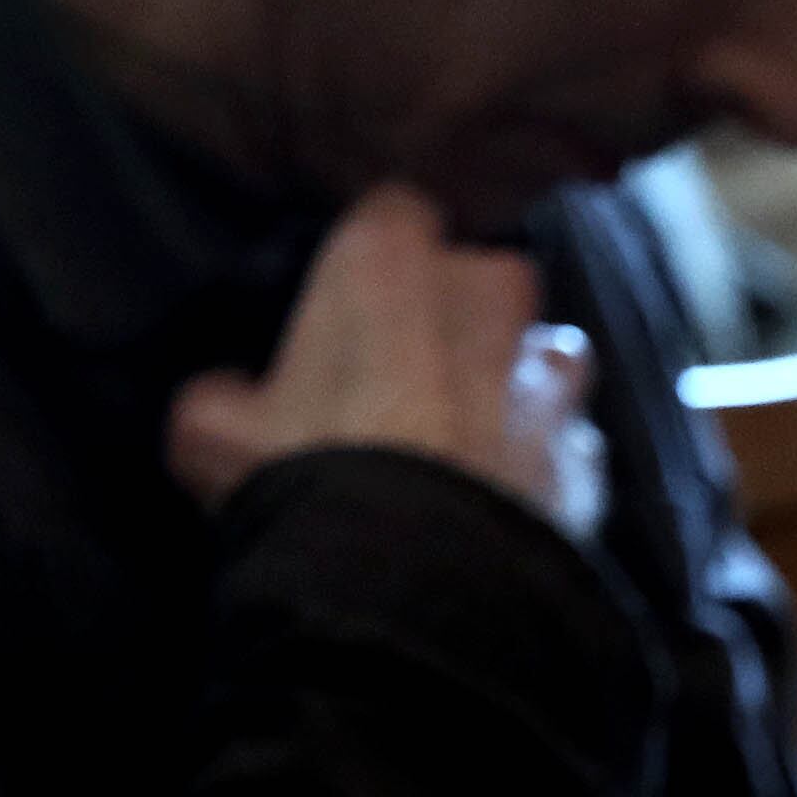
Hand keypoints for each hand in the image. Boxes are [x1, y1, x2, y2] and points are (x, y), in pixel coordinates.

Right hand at [168, 184, 605, 538]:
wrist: (408, 583)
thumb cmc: (300, 472)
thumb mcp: (209, 426)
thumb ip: (226, 391)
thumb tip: (236, 393)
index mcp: (390, 257)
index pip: (390, 212)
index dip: (368, 261)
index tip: (343, 305)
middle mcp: (487, 290)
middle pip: (479, 277)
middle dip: (453, 314)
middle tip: (400, 375)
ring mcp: (549, 372)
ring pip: (539, 354)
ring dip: (508, 383)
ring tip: (458, 443)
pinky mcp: (588, 453)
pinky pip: (564, 442)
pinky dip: (536, 463)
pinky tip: (492, 503)